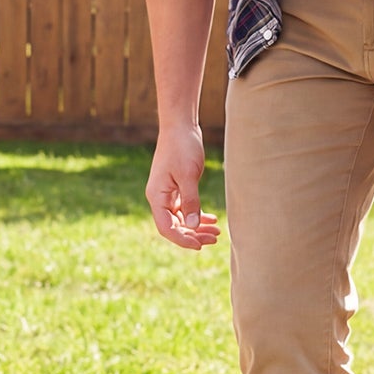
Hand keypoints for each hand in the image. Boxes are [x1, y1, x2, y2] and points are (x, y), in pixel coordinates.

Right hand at [146, 126, 220, 250]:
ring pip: (181, 219)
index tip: (200, 245)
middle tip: (214, 239)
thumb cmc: (182, 147)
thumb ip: (191, 201)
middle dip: (193, 235)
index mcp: (156, 196)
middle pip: (174, 226)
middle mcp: (159, 198)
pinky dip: (197, 215)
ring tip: (217, 233)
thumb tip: (193, 226)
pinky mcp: (176, 189)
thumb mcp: (188, 175)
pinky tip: (212, 218)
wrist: (180, 127)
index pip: (166, 227)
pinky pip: (185, 209)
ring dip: (197, 227)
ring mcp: (167, 194)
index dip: (182, 239)